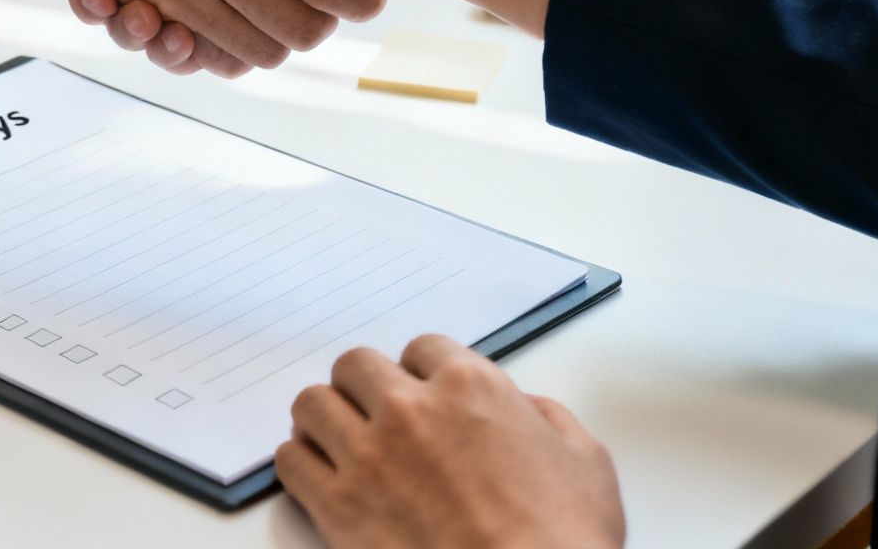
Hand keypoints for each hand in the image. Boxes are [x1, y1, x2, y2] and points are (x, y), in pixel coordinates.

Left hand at [279, 335, 624, 548]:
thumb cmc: (562, 539)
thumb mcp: (586, 461)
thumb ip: (549, 420)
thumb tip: (528, 411)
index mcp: (469, 388)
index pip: (421, 348)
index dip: (422, 372)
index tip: (422, 392)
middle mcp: (410, 410)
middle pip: (355, 365)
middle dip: (365, 386)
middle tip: (374, 412)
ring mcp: (369, 457)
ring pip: (312, 404)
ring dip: (325, 417)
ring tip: (337, 438)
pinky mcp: (339, 507)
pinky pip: (291, 462)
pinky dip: (300, 463)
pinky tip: (319, 475)